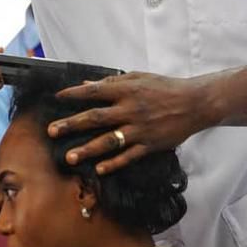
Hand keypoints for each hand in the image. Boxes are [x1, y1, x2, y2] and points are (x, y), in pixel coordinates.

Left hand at [48, 73, 209, 174]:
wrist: (194, 102)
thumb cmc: (165, 87)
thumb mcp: (138, 77)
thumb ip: (113, 82)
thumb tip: (88, 84)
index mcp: (127, 90)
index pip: (95, 91)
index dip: (74, 94)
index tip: (57, 97)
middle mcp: (130, 109)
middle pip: (95, 118)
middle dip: (71, 124)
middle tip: (52, 131)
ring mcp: (140, 129)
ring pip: (109, 141)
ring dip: (87, 149)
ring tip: (70, 156)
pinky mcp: (150, 144)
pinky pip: (129, 156)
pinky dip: (114, 163)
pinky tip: (99, 169)